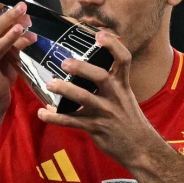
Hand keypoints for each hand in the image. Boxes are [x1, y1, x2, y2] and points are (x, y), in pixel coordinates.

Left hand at [36, 32, 160, 166]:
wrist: (140, 148)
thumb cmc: (129, 119)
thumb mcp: (126, 97)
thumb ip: (111, 82)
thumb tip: (88, 66)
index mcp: (123, 85)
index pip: (124, 60)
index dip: (113, 45)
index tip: (99, 34)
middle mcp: (115, 96)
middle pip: (100, 77)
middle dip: (82, 68)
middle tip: (65, 62)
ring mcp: (105, 113)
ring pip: (83, 98)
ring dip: (65, 89)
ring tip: (50, 83)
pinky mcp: (95, 128)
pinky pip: (71, 121)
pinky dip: (54, 117)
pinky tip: (43, 113)